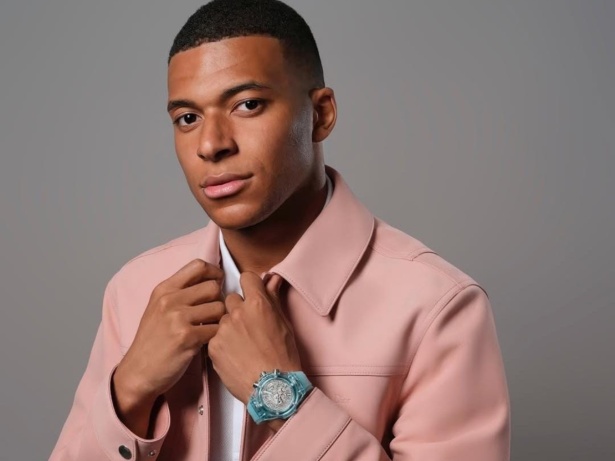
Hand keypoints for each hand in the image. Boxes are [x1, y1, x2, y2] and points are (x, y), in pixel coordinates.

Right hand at [112, 259, 225, 436]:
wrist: (138, 372)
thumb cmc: (153, 341)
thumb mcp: (159, 308)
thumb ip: (181, 292)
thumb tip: (213, 280)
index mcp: (164, 289)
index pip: (199, 265)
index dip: (215, 273)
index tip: (219, 283)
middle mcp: (170, 300)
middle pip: (213, 287)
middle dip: (219, 300)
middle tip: (215, 313)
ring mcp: (177, 318)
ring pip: (219, 307)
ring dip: (220, 319)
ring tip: (211, 328)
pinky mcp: (186, 338)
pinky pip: (217, 329)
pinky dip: (217, 336)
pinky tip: (207, 341)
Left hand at [208, 273, 301, 405]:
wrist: (272, 388)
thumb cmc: (283, 357)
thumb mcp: (283, 323)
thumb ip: (273, 298)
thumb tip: (272, 279)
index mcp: (257, 304)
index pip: (246, 278)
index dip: (250, 285)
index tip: (251, 294)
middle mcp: (237, 312)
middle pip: (230, 298)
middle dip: (238, 308)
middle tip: (247, 325)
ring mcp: (223, 330)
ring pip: (221, 319)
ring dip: (229, 326)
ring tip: (241, 344)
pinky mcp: (212, 347)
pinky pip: (214, 337)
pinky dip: (222, 343)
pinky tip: (234, 355)